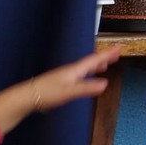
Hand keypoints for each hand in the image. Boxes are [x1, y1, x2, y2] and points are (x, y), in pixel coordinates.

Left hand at [0, 44, 121, 135]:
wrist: (27, 97)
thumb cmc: (45, 93)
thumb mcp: (69, 92)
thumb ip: (86, 88)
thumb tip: (104, 84)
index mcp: (74, 71)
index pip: (94, 60)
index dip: (107, 54)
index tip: (118, 47)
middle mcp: (70, 71)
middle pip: (90, 62)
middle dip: (104, 58)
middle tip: (115, 54)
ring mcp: (64, 77)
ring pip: (84, 69)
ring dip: (96, 66)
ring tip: (104, 65)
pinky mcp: (59, 83)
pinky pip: (78, 76)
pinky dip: (86, 74)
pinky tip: (84, 79)